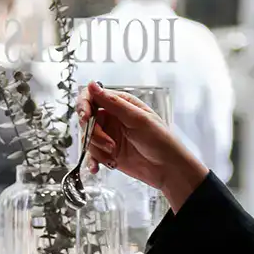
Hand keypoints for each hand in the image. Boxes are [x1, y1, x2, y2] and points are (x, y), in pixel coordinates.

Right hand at [77, 82, 208, 211]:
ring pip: (88, 138)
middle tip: (109, 144)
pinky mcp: (108, 152)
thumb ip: (113, 103)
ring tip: (113, 154)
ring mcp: (109, 135)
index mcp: (120, 104)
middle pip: (87, 120)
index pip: (92, 97)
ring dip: (97, 149)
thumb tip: (93, 85)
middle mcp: (113, 117)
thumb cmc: (161, 140)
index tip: (86, 118)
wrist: (169, 168)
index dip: (84, 106)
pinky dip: (93, 161)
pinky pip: (91, 154)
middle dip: (94, 134)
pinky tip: (97, 167)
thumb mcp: (138, 119)